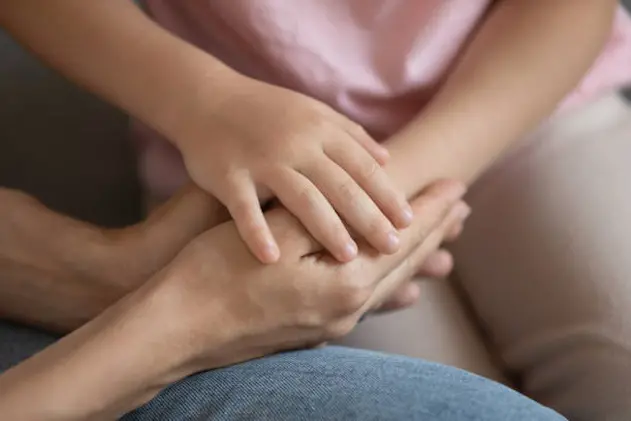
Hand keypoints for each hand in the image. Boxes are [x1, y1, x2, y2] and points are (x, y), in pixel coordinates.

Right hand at [134, 180, 466, 373]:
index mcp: (346, 282)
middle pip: (404, 263)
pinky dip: (387, 289)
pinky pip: (361, 305)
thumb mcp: (275, 236)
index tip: (458, 187)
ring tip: (444, 247)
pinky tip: (404, 291)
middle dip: (434, 233)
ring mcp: (330, 326)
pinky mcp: (310, 332)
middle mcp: (348, 310)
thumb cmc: (215, 272)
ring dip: (417, 260)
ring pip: (389, 286)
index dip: (432, 210)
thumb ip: (328, 225)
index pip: (405, 239)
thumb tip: (375, 214)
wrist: (177, 326)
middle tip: (461, 207)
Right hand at [176, 78, 411, 263]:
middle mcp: (295, 144)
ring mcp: (261, 159)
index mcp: (319, 130)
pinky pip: (243, 208)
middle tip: (393, 245)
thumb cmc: (266, 112)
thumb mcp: (312, 113)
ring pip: (301, 197)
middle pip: (341, 185)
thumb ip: (349, 135)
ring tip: (350, 257)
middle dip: (369, 216)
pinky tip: (272, 258)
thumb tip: (388, 158)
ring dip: (326, 227)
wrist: (206, 99)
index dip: (388, 193)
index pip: (363, 166)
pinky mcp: (227, 174)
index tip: (410, 220)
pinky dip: (256, 232)